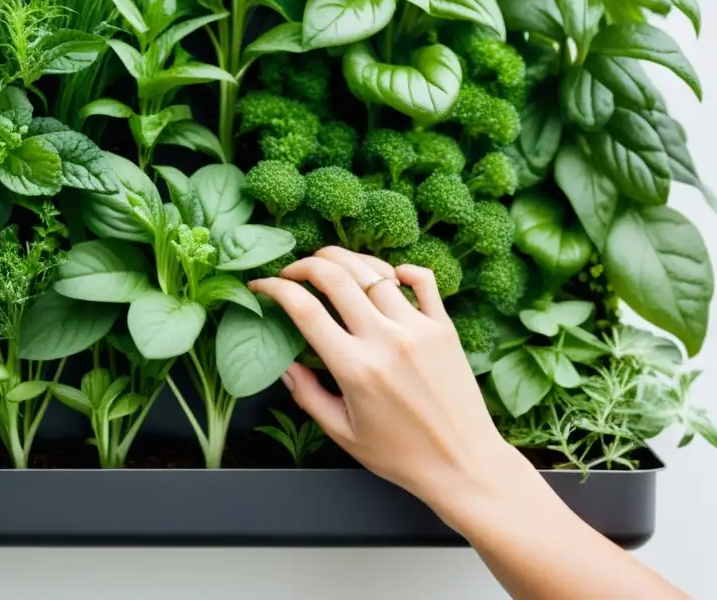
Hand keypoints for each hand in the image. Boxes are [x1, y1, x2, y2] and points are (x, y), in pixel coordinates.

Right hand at [248, 246, 529, 524]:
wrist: (464, 464)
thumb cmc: (402, 456)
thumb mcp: (343, 433)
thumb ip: (308, 396)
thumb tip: (284, 365)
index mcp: (355, 369)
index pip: (305, 310)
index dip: (275, 290)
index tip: (262, 286)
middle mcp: (386, 341)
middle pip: (336, 276)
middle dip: (305, 264)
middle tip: (292, 271)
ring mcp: (418, 329)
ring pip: (374, 272)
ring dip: (345, 262)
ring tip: (331, 267)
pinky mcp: (444, 327)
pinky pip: (423, 280)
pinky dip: (402, 269)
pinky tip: (388, 276)